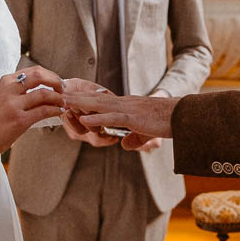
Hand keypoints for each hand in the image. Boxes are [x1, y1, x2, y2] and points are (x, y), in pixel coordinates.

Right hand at [0, 66, 64, 156]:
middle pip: (40, 76)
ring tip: (62, 102)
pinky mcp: (19, 120)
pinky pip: (43, 111)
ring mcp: (14, 105)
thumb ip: (21, 87)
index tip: (58, 82)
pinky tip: (58, 112)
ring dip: (58, 98)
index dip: (51, 75)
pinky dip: (54, 110)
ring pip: (44, 94)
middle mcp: (10, 90)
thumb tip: (45, 82)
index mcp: (7, 81)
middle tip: (63, 89)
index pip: (34, 70)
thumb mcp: (4, 95)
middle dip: (56, 81)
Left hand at [61, 90, 177, 144]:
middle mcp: (123, 104)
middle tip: (58, 95)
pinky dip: (97, 117)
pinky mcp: (133, 117)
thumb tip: (124, 145)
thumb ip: (133, 138)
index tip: (68, 98)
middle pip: (94, 100)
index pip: (100, 101)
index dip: (84, 99)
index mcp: (125, 105)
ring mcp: (127, 109)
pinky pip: (112, 117)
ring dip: (80, 104)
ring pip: (99, 105)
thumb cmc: (166, 121)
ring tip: (64, 103)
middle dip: (76, 98)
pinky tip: (85, 118)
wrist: (182, 115)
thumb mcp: (146, 132)